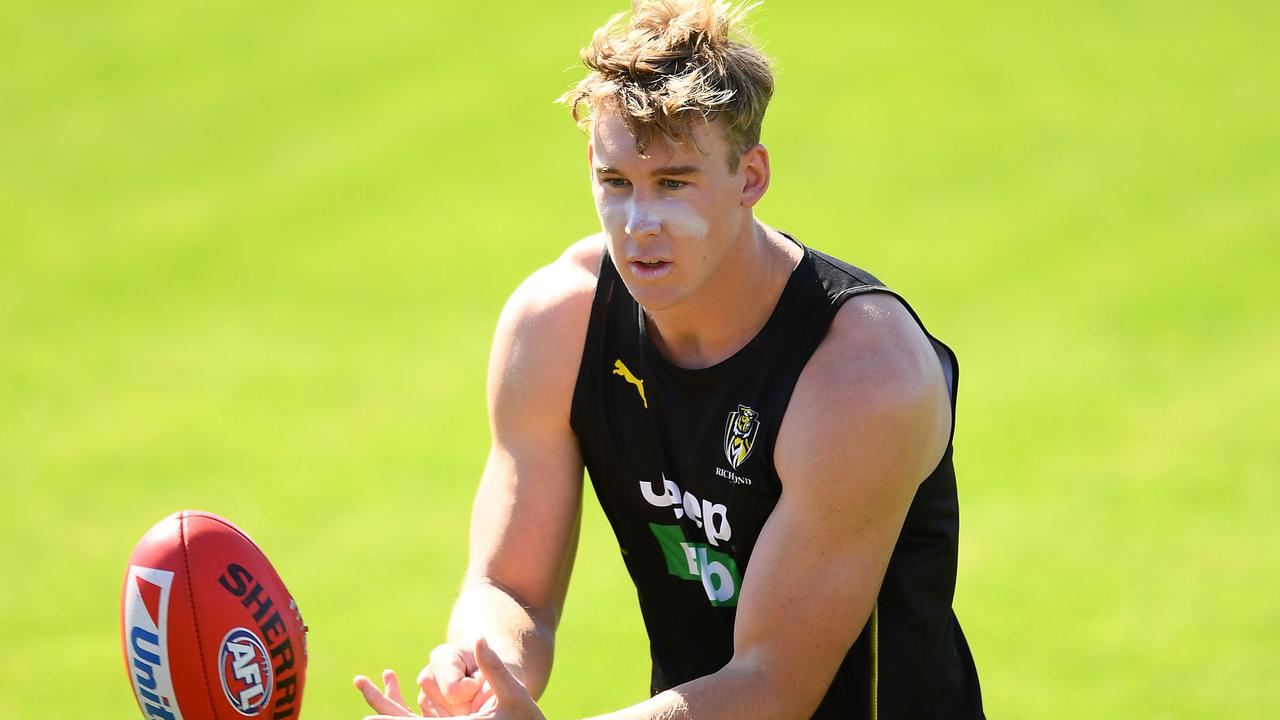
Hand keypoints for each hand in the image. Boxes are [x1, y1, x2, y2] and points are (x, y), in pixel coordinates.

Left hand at [357, 638, 545, 719]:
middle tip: (361, 701)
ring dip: (397, 711)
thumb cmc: (529, 718)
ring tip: (381, 685)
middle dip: (386, 711)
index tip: (366, 715)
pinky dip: (412, 712)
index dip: (391, 719)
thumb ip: (493, 667)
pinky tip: (407, 697)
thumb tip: (478, 639)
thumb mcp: (514, 693)